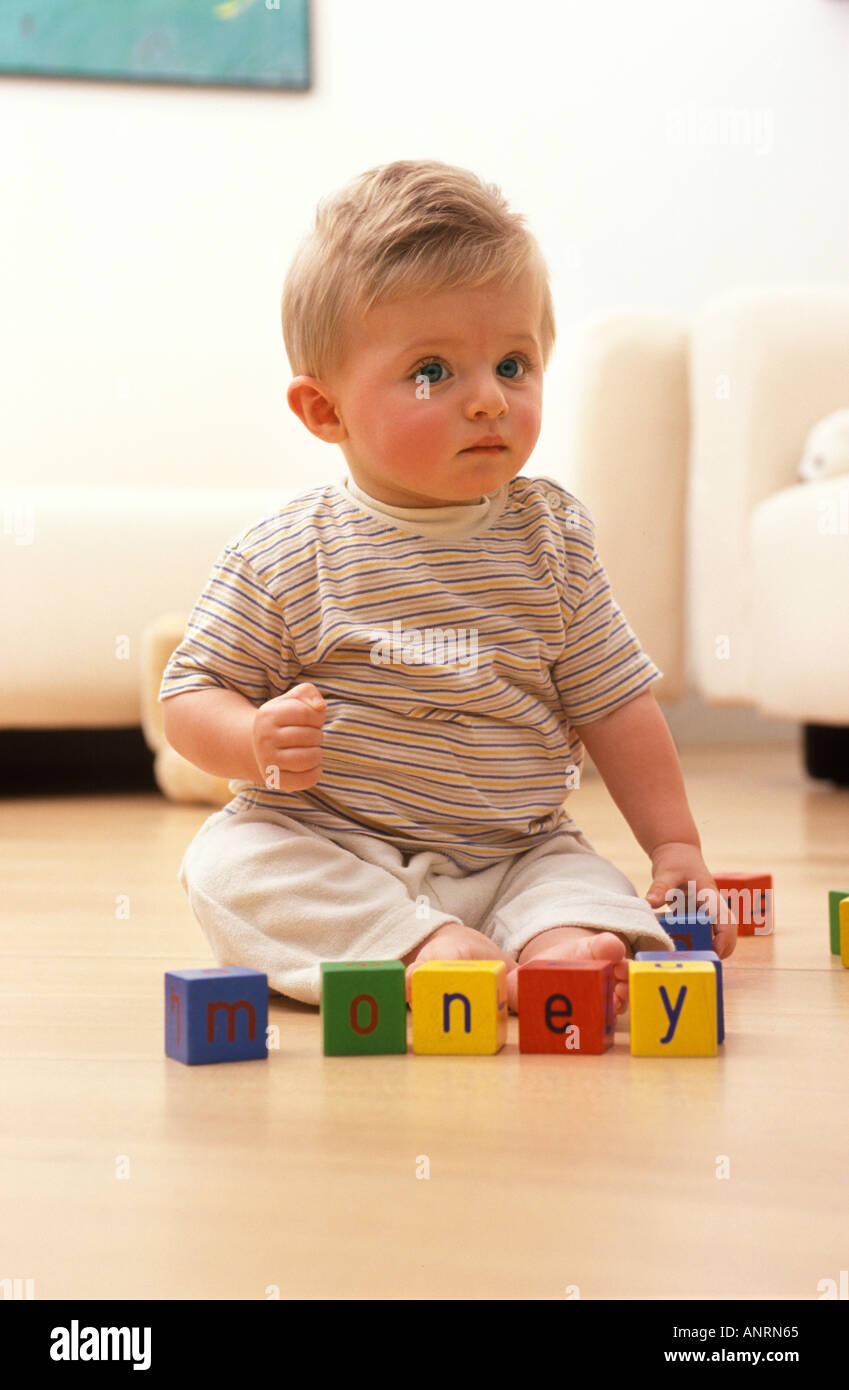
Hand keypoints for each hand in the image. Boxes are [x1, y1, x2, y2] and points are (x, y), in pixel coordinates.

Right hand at [252, 682, 325, 791]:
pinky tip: (310, 765)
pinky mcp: (275, 780)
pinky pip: (307, 779)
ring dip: (317, 753)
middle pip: (310, 736)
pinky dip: (316, 772)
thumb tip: (320, 707)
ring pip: (310, 758)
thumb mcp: (292, 699)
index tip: (314, 720)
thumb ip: (308, 693)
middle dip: (318, 735)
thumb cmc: (284, 718)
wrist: (259, 744)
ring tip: (311, 750)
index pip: (305, 713)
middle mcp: (264, 738)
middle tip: (310, 737)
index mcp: (268, 715)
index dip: (318, 717)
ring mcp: (268, 761)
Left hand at [646, 842, 737, 957]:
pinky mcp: (697, 914)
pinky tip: (681, 951)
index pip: (725, 919)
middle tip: (705, 963)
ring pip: (716, 933)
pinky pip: (701, 931)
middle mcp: (712, 906)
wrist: (677, 851)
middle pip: (727, 930)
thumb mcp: (667, 872)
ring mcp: (706, 911)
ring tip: (693, 961)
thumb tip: (650, 903)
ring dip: (709, 947)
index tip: (716, 952)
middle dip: (722, 948)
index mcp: (711, 896)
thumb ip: (660, 887)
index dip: (725, 937)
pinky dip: (695, 941)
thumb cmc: (676, 860)